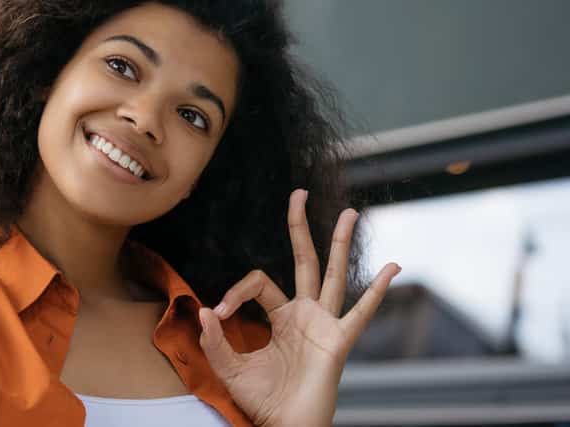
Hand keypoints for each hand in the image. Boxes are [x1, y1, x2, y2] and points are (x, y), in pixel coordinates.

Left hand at [197, 189, 399, 426]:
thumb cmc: (263, 401)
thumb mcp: (228, 368)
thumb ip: (214, 341)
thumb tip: (203, 310)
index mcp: (280, 317)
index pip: (258, 282)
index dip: (234, 292)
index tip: (216, 315)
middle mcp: (305, 313)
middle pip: (305, 260)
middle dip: (300, 226)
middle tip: (298, 192)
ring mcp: (324, 324)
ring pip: (333, 274)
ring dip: (340, 242)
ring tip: (350, 211)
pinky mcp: (338, 341)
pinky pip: (361, 313)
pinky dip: (377, 291)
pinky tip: (391, 267)